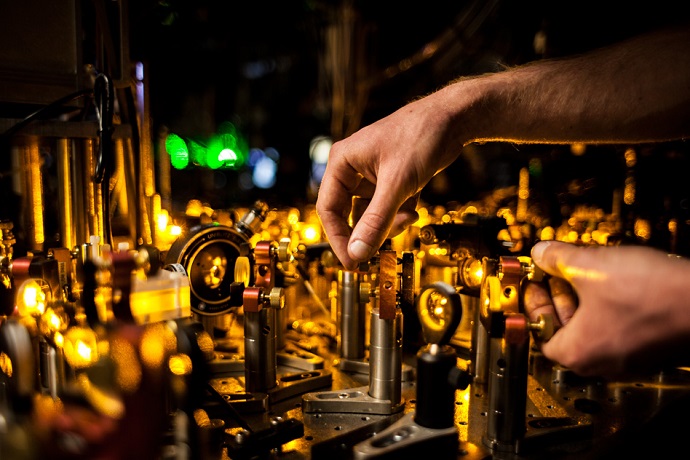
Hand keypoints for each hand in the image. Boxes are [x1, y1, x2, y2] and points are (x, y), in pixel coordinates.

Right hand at [315, 86, 467, 269]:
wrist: (453, 118)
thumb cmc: (420, 138)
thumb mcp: (397, 184)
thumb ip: (375, 221)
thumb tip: (357, 253)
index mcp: (342, 163)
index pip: (328, 209)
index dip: (338, 239)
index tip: (352, 262)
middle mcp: (352, 169)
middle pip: (348, 215)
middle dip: (369, 231)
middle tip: (379, 252)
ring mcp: (372, 175)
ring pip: (370, 215)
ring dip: (388, 223)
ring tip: (408, 216)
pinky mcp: (390, 180)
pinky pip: (387, 209)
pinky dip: (400, 214)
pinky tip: (414, 207)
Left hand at [524, 240, 689, 377]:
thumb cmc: (652, 295)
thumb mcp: (589, 267)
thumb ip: (557, 259)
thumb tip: (542, 254)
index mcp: (577, 352)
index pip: (539, 333)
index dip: (534, 302)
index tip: (536, 281)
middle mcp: (601, 362)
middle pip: (565, 330)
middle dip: (559, 295)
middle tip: (557, 271)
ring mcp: (628, 358)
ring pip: (593, 327)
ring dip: (584, 298)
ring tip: (586, 270)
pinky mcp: (649, 347)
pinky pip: (618, 328)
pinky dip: (608, 305)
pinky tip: (614, 280)